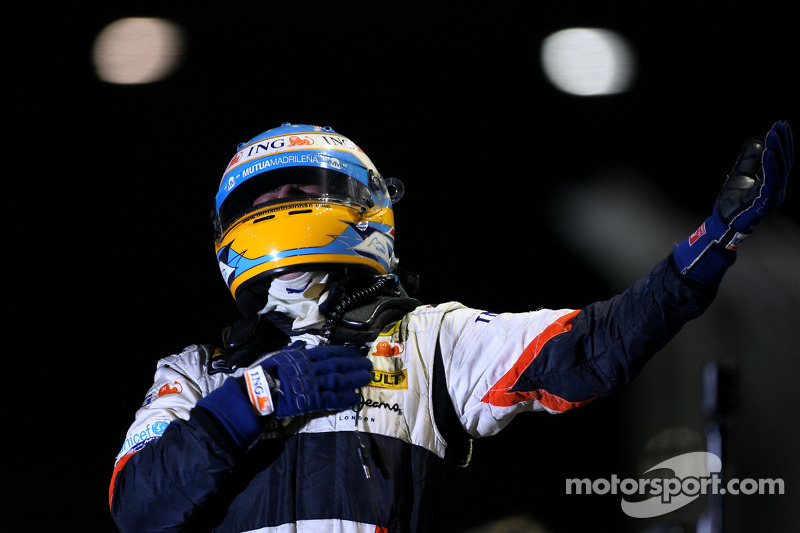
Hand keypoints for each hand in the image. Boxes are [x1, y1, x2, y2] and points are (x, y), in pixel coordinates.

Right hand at [245, 342, 371, 418]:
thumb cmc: (265, 371)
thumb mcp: (278, 355)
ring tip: (367, 378)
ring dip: (354, 379)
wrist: (257, 390)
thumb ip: (292, 350)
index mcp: (304, 357)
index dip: (345, 353)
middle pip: (338, 365)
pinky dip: (345, 398)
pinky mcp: (312, 400)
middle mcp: (311, 368)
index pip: (329, 352)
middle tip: (368, 365)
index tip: (356, 353)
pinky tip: (355, 398)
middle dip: (355, 365)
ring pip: (339, 380)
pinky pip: (332, 399)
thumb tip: (301, 345)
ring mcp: (313, 384)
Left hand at [717, 120, 792, 234]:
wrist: (722, 223)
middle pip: (784, 162)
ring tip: (774, 134)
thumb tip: (758, 141)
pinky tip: (769, 152)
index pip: (782, 160)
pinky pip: (771, 181)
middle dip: (783, 142)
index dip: (783, 143)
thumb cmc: (731, 202)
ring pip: (780, 170)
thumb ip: (750, 160)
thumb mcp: (741, 175)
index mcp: (773, 184)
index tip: (781, 126)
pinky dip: (771, 166)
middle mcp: (777, 190)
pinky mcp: (765, 202)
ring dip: (778, 150)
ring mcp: (773, 197)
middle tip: (781, 125)